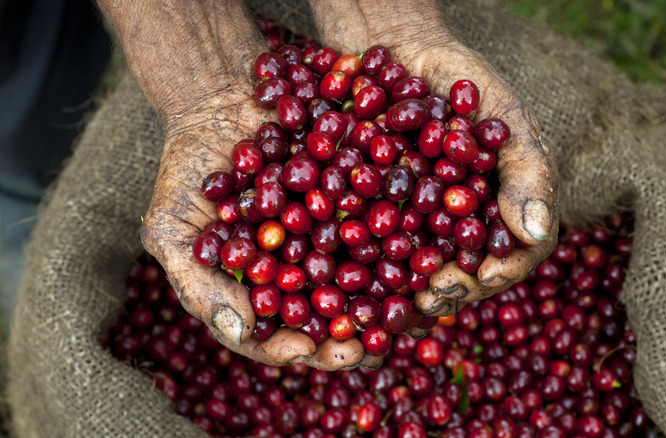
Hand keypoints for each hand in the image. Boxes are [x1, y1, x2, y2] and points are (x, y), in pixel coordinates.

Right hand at [97, 0, 378, 369]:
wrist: (221, 103)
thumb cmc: (187, 171)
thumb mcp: (172, 228)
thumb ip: (199, 283)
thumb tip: (241, 334)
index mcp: (260, 289)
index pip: (275, 333)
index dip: (291, 347)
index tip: (308, 349)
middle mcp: (302, 271)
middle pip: (329, 316)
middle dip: (349, 335)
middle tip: (369, 346)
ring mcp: (334, 237)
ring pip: (365, 280)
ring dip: (386, 300)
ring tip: (403, 313)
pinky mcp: (358, 201)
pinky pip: (382, 225)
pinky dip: (400, 240)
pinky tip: (417, 250)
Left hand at [309, 0, 559, 315]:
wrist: (396, 52)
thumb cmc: (458, 76)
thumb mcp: (500, 110)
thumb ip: (525, 166)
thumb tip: (538, 232)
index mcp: (506, 200)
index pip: (520, 250)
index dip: (503, 271)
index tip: (481, 278)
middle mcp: (470, 218)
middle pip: (473, 271)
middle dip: (454, 289)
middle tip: (430, 296)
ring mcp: (428, 221)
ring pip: (430, 270)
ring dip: (417, 292)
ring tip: (401, 302)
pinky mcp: (386, 216)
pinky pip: (385, 250)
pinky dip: (378, 269)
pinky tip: (362, 281)